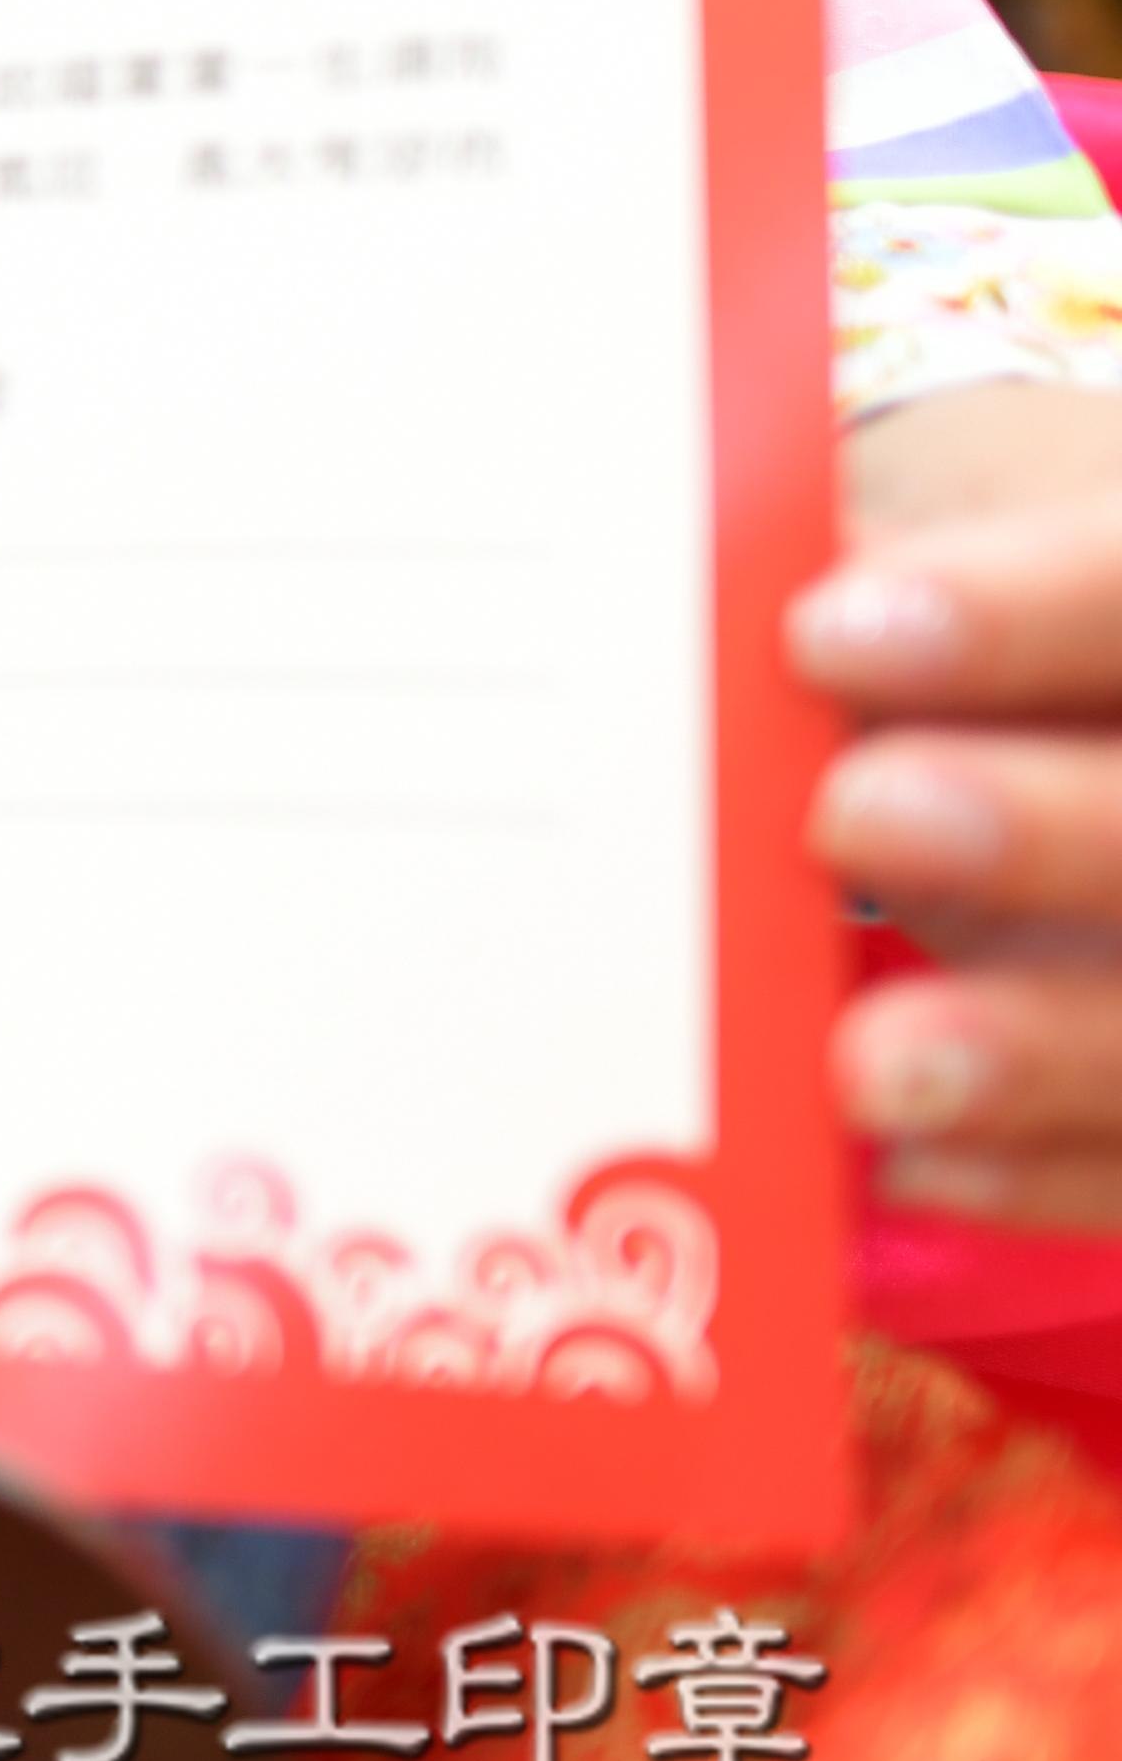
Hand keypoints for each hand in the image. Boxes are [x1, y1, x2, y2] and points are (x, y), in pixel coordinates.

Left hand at [809, 380, 1121, 1232]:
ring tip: (869, 1066)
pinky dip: (1033, 1166)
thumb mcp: (915, 619)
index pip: (1120, 594)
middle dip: (1029, 825)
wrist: (1040, 782)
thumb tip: (683, 612)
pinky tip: (908, 1161)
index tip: (823, 634)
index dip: (1011, 615)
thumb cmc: (949, 684)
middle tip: (852, 819)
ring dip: (1032, 1046)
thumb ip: (841, 611)